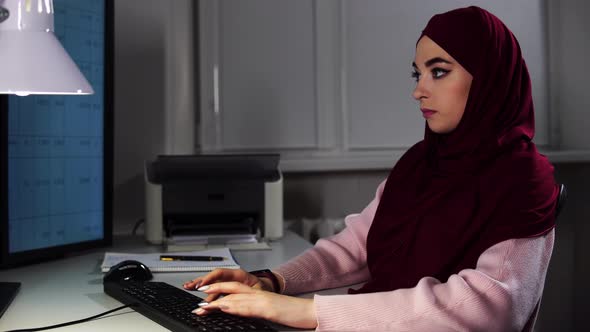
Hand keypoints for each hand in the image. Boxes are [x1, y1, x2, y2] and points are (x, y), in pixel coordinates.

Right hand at [183, 268, 274, 302]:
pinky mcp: (227, 290)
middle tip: (190, 286)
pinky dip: (206, 296)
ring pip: (212, 284)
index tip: (202, 286)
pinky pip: (215, 292)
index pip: (221, 273)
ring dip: (200, 286)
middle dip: (200, 281)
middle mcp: (231, 277)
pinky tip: (199, 299)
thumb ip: (245, 293)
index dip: (210, 279)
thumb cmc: (263, 289)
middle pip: (213, 277)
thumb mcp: (257, 291)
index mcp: (239, 274)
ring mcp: (229, 283)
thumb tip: (236, 299)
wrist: (267, 289)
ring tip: (188, 287)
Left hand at [194, 281, 317, 328]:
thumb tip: (242, 314)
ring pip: (235, 296)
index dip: (219, 289)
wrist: (309, 312)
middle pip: (232, 288)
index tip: (205, 294)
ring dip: (217, 301)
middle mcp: (259, 294)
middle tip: (198, 293)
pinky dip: (232, 306)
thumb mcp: (271, 312)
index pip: (236, 289)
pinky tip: (222, 308)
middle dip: (213, 290)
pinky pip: (246, 305)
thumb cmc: (292, 314)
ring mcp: (262, 300)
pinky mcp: (266, 307)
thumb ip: (256, 311)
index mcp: (259, 295)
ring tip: (202, 306)